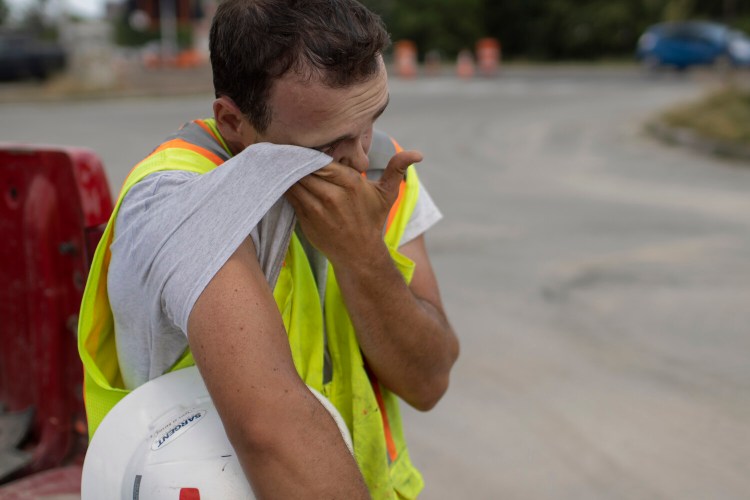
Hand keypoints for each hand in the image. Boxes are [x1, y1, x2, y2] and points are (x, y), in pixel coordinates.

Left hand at [285, 150, 422, 265]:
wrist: (359, 254)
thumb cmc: (371, 220)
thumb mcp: (386, 194)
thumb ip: (397, 168)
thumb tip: (418, 154)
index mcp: (350, 183)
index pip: (321, 158)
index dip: (309, 151)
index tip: (303, 142)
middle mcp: (332, 195)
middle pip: (304, 167)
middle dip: (294, 157)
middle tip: (284, 148)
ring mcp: (317, 208)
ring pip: (293, 180)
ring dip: (285, 170)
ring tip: (279, 159)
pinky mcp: (305, 218)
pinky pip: (289, 195)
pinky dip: (283, 185)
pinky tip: (279, 178)